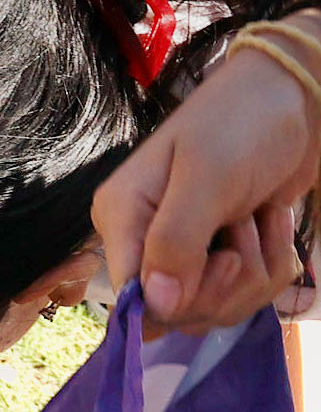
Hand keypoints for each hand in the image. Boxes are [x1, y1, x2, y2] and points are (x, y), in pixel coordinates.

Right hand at [97, 29, 319, 330]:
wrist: (290, 99)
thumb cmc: (240, 125)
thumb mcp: (209, 178)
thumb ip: (176, 241)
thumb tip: (153, 306)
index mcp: (122, 216)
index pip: (130, 296)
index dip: (179, 301)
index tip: (224, 263)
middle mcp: (143, 239)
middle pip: (177, 312)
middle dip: (230, 283)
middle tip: (247, 231)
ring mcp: (182, 249)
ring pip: (216, 308)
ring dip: (258, 272)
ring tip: (261, 220)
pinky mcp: (218, 254)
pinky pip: (244, 295)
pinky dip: (273, 265)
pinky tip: (272, 224)